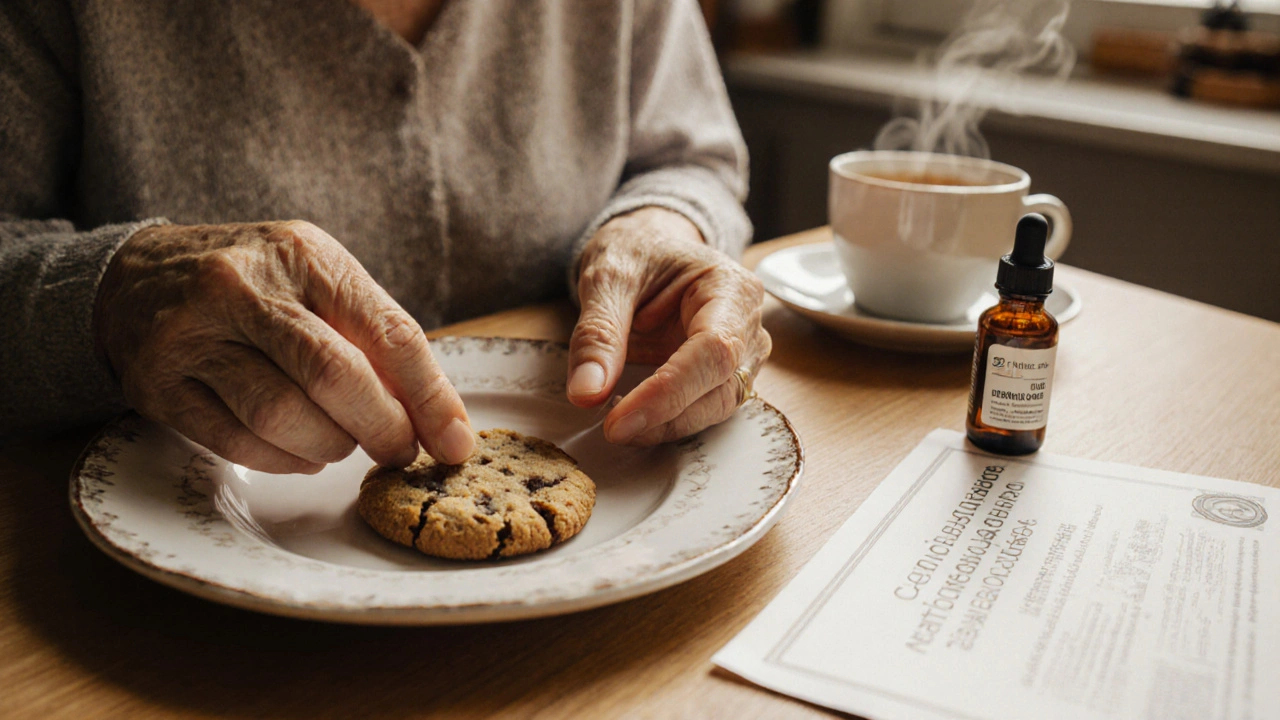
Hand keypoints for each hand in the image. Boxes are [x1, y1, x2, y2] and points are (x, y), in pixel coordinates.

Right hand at [94, 221, 474, 472]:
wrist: (137, 276)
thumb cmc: (256, 285)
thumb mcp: (318, 280)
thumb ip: (375, 335)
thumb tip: (441, 418)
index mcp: (304, 255)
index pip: (388, 331)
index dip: (431, 397)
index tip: (455, 442)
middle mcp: (244, 286)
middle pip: (335, 375)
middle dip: (382, 427)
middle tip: (399, 451)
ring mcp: (195, 334)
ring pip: (282, 414)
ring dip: (330, 446)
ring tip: (342, 444)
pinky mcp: (160, 383)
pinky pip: (237, 441)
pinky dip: (283, 460)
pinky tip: (300, 452)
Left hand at [566, 207, 770, 444]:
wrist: (650, 246)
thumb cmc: (637, 251)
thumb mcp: (608, 277)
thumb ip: (598, 333)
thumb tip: (586, 394)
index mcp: (731, 288)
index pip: (713, 350)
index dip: (669, 392)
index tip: (619, 420)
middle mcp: (749, 325)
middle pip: (721, 388)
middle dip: (666, 417)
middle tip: (611, 429)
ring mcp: (744, 355)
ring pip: (716, 408)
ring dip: (667, 425)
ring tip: (617, 423)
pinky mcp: (725, 377)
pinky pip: (703, 410)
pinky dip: (668, 421)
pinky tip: (633, 418)